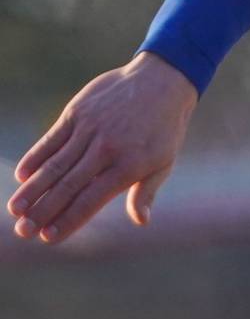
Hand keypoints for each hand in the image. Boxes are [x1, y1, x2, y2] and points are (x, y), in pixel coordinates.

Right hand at [7, 52, 197, 243]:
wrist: (162, 80)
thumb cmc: (165, 128)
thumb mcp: (164, 162)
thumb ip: (146, 192)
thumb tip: (141, 221)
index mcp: (128, 166)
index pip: (91, 199)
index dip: (69, 219)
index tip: (48, 237)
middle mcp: (106, 149)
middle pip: (68, 185)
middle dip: (43, 211)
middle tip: (23, 231)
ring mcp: (90, 129)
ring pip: (55, 164)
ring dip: (33, 189)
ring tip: (15, 210)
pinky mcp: (78, 112)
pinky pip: (52, 139)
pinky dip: (36, 157)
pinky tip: (22, 176)